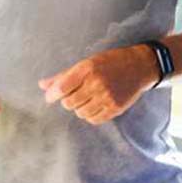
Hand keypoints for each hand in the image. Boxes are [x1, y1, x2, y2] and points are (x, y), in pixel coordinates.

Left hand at [38, 44, 158, 124]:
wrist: (139, 67)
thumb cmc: (109, 62)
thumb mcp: (86, 63)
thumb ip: (63, 76)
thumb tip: (42, 85)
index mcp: (87, 69)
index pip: (61, 88)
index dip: (52, 95)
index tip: (50, 97)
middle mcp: (96, 83)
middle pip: (69, 103)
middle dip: (68, 100)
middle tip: (75, 93)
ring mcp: (107, 97)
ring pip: (80, 113)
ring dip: (79, 107)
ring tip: (87, 97)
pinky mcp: (115, 109)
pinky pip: (93, 119)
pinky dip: (90, 114)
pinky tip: (95, 104)